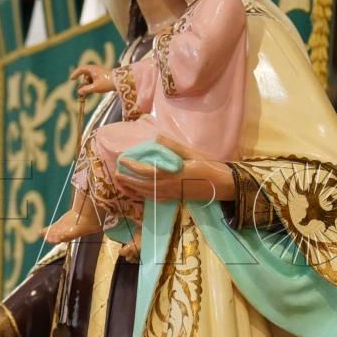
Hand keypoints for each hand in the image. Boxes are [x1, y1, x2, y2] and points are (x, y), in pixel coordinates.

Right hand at [69, 63, 113, 96]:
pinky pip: (94, 80)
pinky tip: (94, 90)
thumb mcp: (95, 87)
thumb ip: (86, 90)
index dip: (75, 73)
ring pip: (89, 78)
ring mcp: (99, 73)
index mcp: (92, 69)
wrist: (120, 82)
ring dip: (88, 85)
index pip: (81, 69)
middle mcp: (95, 69)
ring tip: (91, 91)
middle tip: (83, 90)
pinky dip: (92, 85)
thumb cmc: (107, 83)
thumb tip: (79, 92)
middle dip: (83, 83)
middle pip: (85, 75)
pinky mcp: (102, 77)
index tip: (71, 79)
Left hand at [115, 150, 236, 203]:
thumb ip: (173, 147)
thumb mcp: (192, 154)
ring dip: (130, 188)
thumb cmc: (208, 167)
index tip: (121, 159)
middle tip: (115, 171)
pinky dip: (140, 195)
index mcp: (172, 174)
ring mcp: (170, 195)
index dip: (132, 166)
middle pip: (141, 185)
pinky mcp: (173, 199)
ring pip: (145, 193)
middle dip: (127, 179)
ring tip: (119, 181)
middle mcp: (168, 187)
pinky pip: (152, 199)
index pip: (146, 171)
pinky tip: (134, 192)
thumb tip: (156, 137)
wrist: (222, 186)